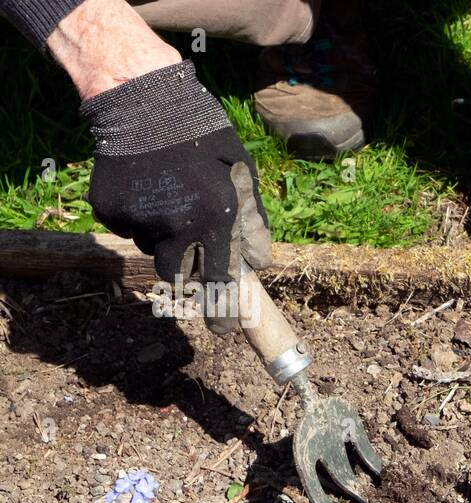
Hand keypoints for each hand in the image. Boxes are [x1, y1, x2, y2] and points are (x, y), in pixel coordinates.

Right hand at [80, 61, 272, 333]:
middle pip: (178, 277)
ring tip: (171, 198)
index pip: (221, 284)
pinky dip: (139, 218)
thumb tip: (260, 266)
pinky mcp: (109, 211)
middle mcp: (175, 228)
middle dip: (187, 275)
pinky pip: (129, 230)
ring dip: (164, 239)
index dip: (222, 314)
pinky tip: (146, 186)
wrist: (142, 100)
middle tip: (191, 253)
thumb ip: (253, 224)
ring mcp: (138, 221)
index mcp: (215, 220)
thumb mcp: (242, 174)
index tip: (224, 331)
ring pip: (152, 251)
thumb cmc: (204, 137)